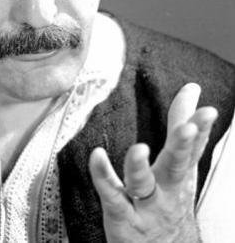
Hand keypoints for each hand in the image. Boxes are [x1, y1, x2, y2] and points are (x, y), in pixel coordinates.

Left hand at [89, 83, 217, 242]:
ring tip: (138, 149)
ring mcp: (145, 205)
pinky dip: (103, 176)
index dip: (200, 128)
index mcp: (179, 173)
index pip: (192, 148)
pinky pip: (111, 195)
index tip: (207, 109)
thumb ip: (181, 125)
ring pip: (143, 184)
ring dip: (140, 167)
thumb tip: (192, 89)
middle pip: (176, 165)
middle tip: (189, 128)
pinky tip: (97, 156)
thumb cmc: (170, 201)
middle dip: (183, 146)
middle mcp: (166, 189)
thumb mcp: (180, 164)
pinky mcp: (122, 216)